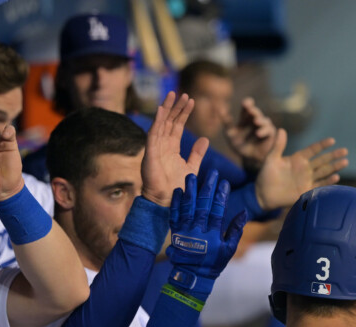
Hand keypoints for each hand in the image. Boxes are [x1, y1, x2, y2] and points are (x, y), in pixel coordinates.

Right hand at [142, 92, 208, 206]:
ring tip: (173, 95)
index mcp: (171, 148)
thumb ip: (197, 153)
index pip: (177, 126)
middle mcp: (162, 145)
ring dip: (167, 109)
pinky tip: (162, 110)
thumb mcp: (191, 167)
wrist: (166, 201)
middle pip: (169, 122)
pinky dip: (157, 122)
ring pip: (160, 124)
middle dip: (176, 107)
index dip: (183, 113)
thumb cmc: (176, 187)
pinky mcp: (150, 154)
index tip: (191, 101)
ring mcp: (154, 148)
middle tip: (184, 94)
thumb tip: (205, 138)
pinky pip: (153, 135)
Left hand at [166, 171, 244, 297]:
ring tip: (191, 176)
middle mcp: (198, 230)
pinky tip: (178, 191)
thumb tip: (244, 212)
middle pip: (202, 205)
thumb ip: (236, 230)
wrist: (192, 277)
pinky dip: (176, 203)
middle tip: (211, 172)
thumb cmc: (213, 263)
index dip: (221, 196)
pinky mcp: (175, 233)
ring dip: (190, 191)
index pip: (217, 211)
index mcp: (212, 234)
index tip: (224, 182)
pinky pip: (174, 215)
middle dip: (207, 187)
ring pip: (187, 207)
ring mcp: (185, 231)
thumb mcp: (229, 250)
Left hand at [225, 97, 275, 169]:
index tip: (245, 103)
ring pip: (264, 120)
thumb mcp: (230, 134)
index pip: (247, 107)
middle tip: (250, 109)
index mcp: (246, 118)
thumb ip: (226, 122)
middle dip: (253, 110)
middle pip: (256, 112)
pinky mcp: (271, 135)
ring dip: (260, 120)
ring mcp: (264, 127)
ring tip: (256, 121)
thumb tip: (219, 109)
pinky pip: (269, 131)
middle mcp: (256, 120)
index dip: (247, 103)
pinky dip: (264, 131)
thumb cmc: (240, 145)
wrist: (248, 159)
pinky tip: (258, 133)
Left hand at [254, 130, 348, 210]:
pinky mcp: (307, 190)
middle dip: (333, 155)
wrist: (264, 194)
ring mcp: (307, 179)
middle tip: (345, 151)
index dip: (322, 145)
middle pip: (322, 160)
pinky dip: (328, 181)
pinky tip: (336, 177)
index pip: (313, 150)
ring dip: (334, 167)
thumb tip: (281, 129)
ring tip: (345, 161)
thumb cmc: (266, 176)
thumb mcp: (271, 159)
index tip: (332, 140)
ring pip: (324, 171)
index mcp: (298, 158)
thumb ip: (278, 146)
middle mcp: (305, 168)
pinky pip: (320, 184)